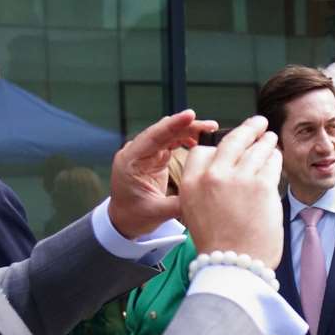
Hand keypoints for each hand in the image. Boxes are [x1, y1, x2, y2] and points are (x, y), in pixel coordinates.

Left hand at [108, 109, 218, 238]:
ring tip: (210, 131)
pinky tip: (199, 141)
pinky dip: (185, 139)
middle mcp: (136, 152)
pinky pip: (171, 142)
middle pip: (163, 131)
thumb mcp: (156, 213)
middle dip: (187, 125)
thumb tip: (202, 198)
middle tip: (211, 126)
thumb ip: (178, 205)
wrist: (123, 219)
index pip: (153, 137)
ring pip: (169, 134)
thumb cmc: (133, 216)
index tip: (190, 115)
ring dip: (189, 130)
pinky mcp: (155, 156)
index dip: (173, 125)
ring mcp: (146, 153)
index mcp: (130, 161)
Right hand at [175, 116, 286, 267]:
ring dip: (266, 141)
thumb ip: (205, 188)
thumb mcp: (196, 212)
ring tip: (271, 138)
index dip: (217, 147)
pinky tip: (276, 156)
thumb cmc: (219, 244)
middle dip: (248, 128)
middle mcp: (212, 176)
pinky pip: (271, 162)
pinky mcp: (261, 185)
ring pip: (256, 148)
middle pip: (232, 141)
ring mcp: (238, 179)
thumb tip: (222, 167)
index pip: (202, 151)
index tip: (229, 146)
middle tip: (258, 123)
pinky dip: (275, 157)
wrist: (235, 266)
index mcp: (190, 183)